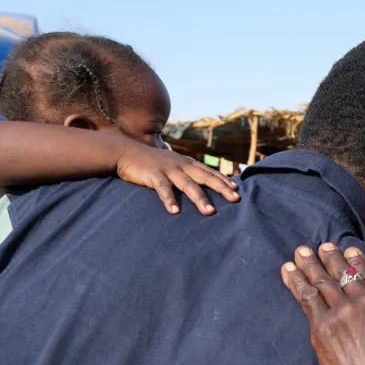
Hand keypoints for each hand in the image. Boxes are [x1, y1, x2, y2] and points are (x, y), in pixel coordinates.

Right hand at [115, 143, 239, 215]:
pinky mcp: (153, 175)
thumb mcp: (173, 165)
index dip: (224, 180)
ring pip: (188, 185)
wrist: (127, 152)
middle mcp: (181, 165)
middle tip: (235, 199)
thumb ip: (187, 172)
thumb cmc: (152, 163)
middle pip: (205, 177)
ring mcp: (168, 170)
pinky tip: (174, 211)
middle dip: (221, 188)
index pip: (210, 172)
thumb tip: (201, 183)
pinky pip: (163, 189)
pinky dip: (169, 200)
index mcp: (187, 163)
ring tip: (210, 212)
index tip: (237, 189)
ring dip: (199, 198)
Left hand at [281, 243, 364, 364]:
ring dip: (309, 264)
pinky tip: (288, 271)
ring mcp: (342, 311)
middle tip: (319, 246)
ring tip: (300, 252)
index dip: (355, 260)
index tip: (347, 249)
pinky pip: (306, 297)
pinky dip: (296, 281)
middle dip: (330, 256)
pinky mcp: (322, 326)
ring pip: (323, 281)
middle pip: (343, 272)